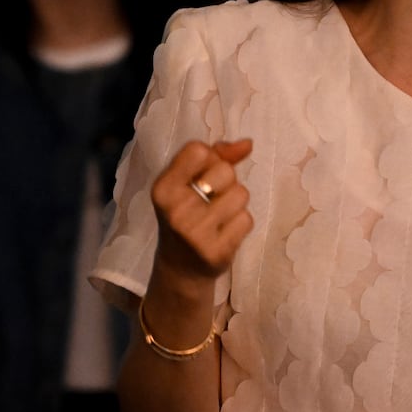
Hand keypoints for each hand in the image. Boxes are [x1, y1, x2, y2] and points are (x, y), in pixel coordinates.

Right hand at [151, 139, 253, 282]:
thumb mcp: (187, 183)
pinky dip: (241, 223)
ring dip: (236, 203)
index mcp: (163, 188)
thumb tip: (248, 143)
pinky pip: (247, 219)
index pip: (198, 150)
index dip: (209, 158)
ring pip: (240, 194)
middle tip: (211, 199)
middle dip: (226, 181)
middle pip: (225, 170)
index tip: (201, 175)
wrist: (181, 268)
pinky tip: (224, 232)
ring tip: (219, 216)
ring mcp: (196, 233)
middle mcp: (175, 210)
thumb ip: (216, 157)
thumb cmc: (186, 215)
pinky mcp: (216, 251)